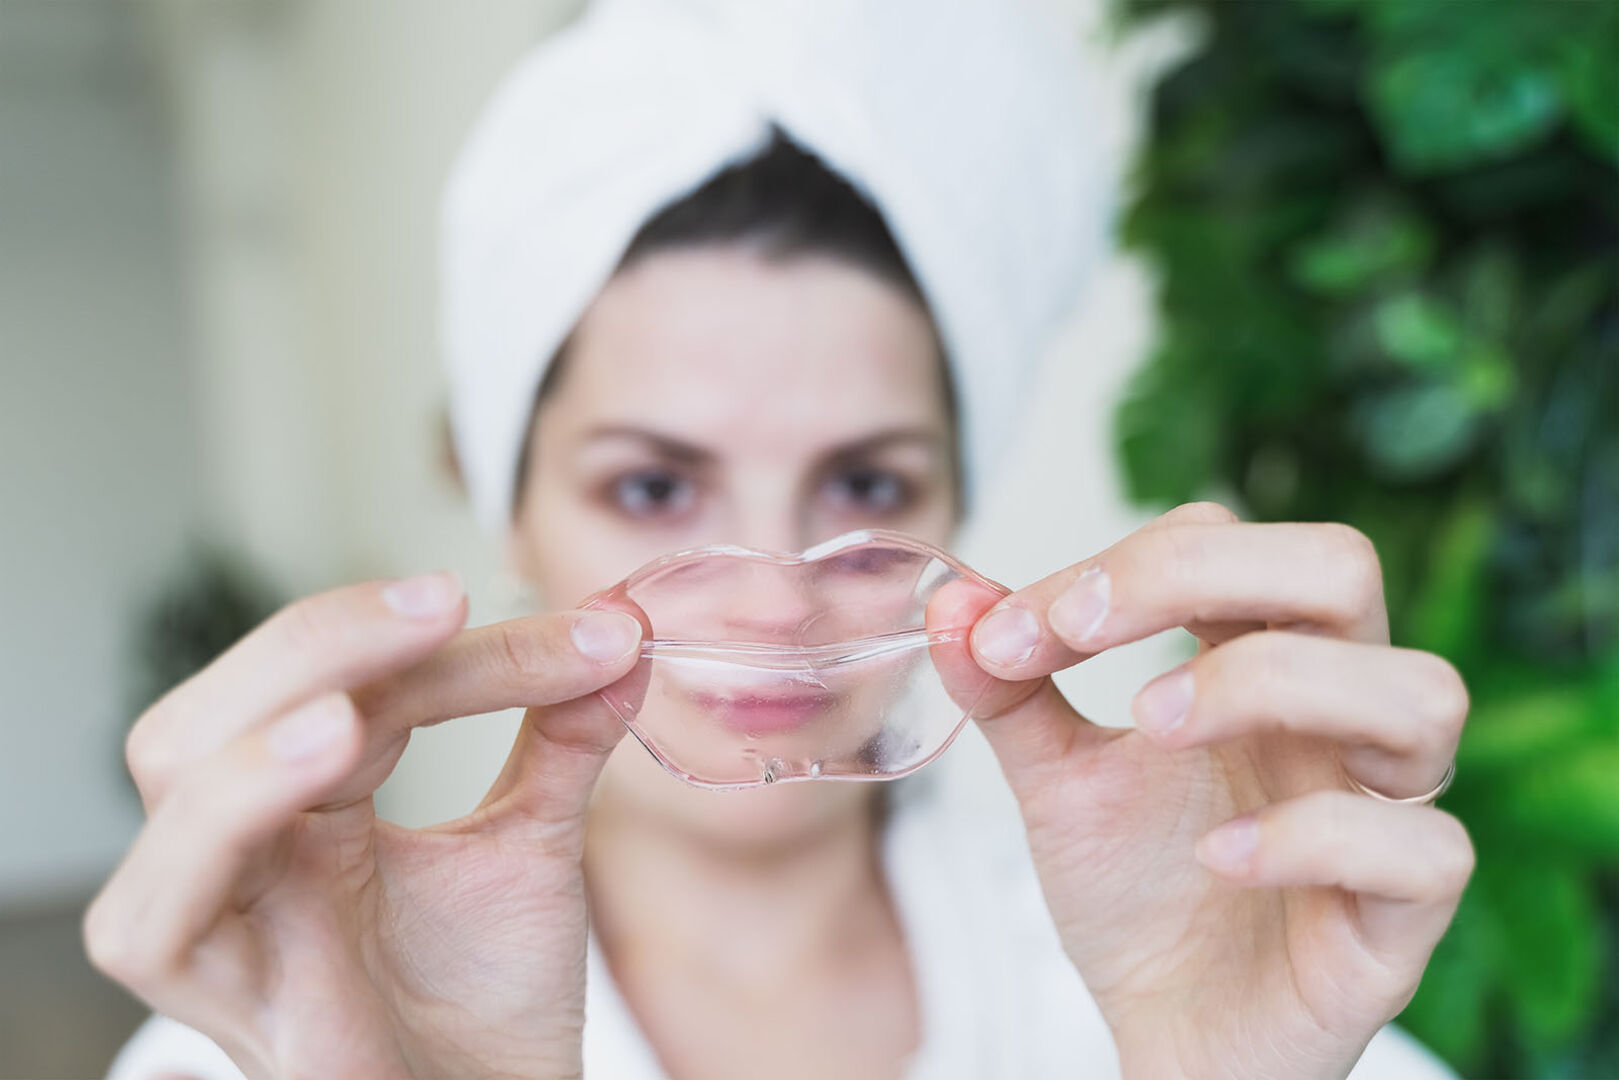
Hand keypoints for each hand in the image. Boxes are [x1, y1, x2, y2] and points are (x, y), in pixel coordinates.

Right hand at [84, 574, 645, 1079]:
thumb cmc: (490, 999)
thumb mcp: (533, 842)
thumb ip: (563, 737)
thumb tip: (625, 634)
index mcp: (308, 804)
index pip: (347, 683)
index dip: (447, 644)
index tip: (588, 631)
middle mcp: (249, 849)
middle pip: (233, 700)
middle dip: (329, 636)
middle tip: (445, 601)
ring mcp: (225, 923)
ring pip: (179, 774)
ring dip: (272, 707)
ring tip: (368, 690)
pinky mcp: (226, 1002)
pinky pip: (164, 908)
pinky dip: (231, 814)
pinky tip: (324, 754)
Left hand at [962, 503, 1472, 1078]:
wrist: (1167, 1033)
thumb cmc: (1136, 893)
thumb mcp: (1058, 780)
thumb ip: (1008, 692)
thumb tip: (951, 601)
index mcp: (1259, 661)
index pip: (1227, 542)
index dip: (1123, 562)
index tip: (1012, 629)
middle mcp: (1337, 717)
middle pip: (1342, 567)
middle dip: (1203, 575)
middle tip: (1084, 633)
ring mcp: (1385, 810)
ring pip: (1420, 692)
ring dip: (1271, 683)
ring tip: (1150, 727)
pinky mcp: (1402, 918)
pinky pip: (1422, 848)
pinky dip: (1313, 834)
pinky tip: (1214, 855)